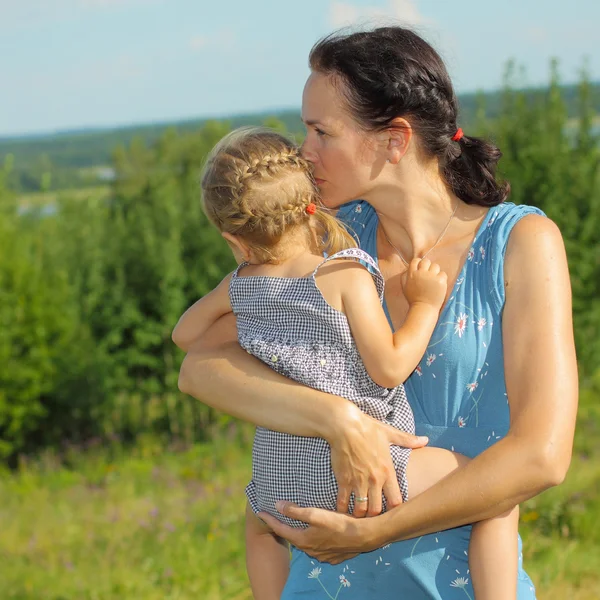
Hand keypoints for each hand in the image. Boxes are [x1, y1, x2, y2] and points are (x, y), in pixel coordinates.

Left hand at [258, 502, 379, 563]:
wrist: (364, 536)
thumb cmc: (339, 523)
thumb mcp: (316, 514)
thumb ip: (295, 510)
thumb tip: (277, 504)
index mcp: (303, 540)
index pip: (281, 529)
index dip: (269, 520)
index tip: (260, 512)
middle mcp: (310, 551)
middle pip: (293, 537)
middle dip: (285, 527)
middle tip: (278, 516)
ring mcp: (322, 555)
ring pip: (306, 543)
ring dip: (301, 533)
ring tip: (299, 523)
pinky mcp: (333, 556)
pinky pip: (319, 548)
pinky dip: (315, 539)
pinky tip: (319, 533)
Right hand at [329, 407, 427, 517]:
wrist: (344, 426)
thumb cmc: (367, 428)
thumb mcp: (389, 433)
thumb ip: (407, 440)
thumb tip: (425, 440)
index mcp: (388, 471)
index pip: (396, 501)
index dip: (395, 510)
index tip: (391, 511)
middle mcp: (374, 480)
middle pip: (378, 511)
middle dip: (376, 516)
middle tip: (373, 518)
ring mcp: (358, 482)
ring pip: (361, 509)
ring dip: (359, 515)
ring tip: (358, 516)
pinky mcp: (343, 480)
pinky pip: (342, 501)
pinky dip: (342, 509)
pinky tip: (341, 511)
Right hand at [402, 258, 446, 309]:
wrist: (423, 308)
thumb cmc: (413, 299)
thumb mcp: (405, 287)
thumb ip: (405, 277)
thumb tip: (409, 269)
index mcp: (412, 274)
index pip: (416, 260)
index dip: (419, 263)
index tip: (421, 268)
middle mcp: (421, 273)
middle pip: (426, 261)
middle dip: (428, 266)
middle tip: (429, 274)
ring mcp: (431, 277)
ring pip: (436, 266)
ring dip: (435, 271)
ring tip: (434, 279)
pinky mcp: (440, 281)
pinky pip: (443, 273)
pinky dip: (442, 278)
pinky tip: (439, 284)